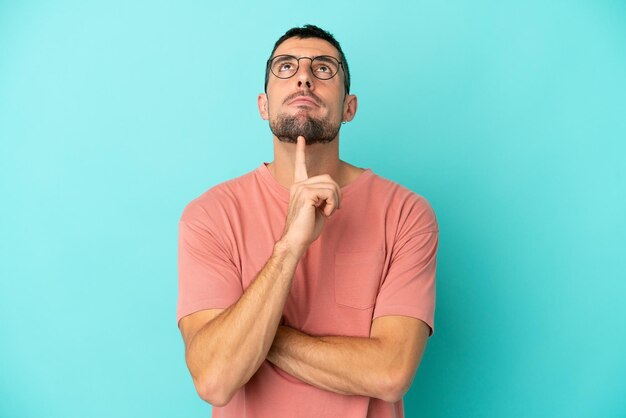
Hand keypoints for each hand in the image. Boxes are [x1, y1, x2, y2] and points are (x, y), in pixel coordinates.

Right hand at [279, 136, 341, 256]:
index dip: (301, 151)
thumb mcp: (317, 208)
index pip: (300, 165)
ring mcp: (301, 188)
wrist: (296, 240)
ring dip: (336, 201)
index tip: (301, 138)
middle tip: (332, 209)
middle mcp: (298, 185)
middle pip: (329, 178)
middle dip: (337, 194)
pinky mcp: (306, 194)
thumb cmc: (306, 228)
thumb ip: (323, 196)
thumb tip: (334, 192)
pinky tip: (325, 213)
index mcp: (299, 186)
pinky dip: (332, 204)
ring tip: (328, 212)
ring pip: (332, 185)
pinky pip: (330, 193)